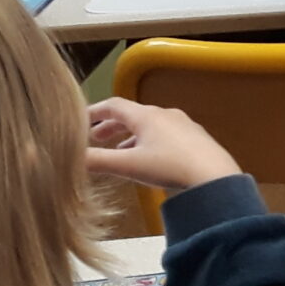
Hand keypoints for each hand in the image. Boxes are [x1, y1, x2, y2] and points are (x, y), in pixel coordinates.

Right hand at [86, 99, 241, 192]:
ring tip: (118, 152)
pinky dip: (148, 143)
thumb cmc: (170, 167)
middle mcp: (166, 115)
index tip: (79, 121)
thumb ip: (97, 161)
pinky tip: (147, 161)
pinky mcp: (196, 140)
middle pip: (132, 115)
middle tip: (95, 139)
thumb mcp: (128, 165)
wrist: (215, 179)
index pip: (114, 106)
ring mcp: (184, 126)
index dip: (93, 112)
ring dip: (130, 137)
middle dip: (111, 126)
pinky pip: (165, 136)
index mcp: (148, 115)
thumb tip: (69, 158)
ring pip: (150, 127)